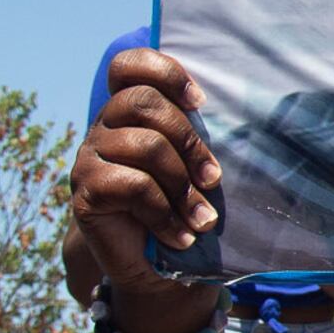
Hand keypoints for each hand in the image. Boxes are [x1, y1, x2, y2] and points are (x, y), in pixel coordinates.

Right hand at [67, 50, 223, 332]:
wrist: (147, 266)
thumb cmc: (178, 207)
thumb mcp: (191, 167)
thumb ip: (197, 136)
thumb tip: (248, 124)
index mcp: (127, 111)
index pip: (128, 65)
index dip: (164, 72)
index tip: (199, 101)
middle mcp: (103, 127)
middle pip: (143, 102)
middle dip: (189, 141)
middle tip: (214, 179)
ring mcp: (89, 158)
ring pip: (146, 147)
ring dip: (185, 188)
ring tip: (204, 220)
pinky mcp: (86, 193)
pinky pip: (135, 187)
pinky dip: (167, 215)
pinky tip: (182, 237)